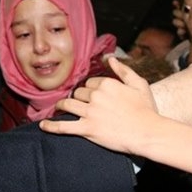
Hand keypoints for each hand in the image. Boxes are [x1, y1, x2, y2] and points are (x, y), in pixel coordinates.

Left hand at [40, 57, 160, 154]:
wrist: (148, 133)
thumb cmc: (147, 110)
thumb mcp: (139, 84)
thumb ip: (123, 70)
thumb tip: (110, 58)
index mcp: (107, 84)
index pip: (90, 82)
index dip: (91, 88)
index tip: (93, 95)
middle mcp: (96, 96)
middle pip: (78, 93)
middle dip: (78, 97)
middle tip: (80, 103)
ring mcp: (90, 113)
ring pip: (68, 105)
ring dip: (62, 105)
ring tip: (60, 107)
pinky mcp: (88, 129)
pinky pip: (64, 127)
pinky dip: (52, 126)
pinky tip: (43, 125)